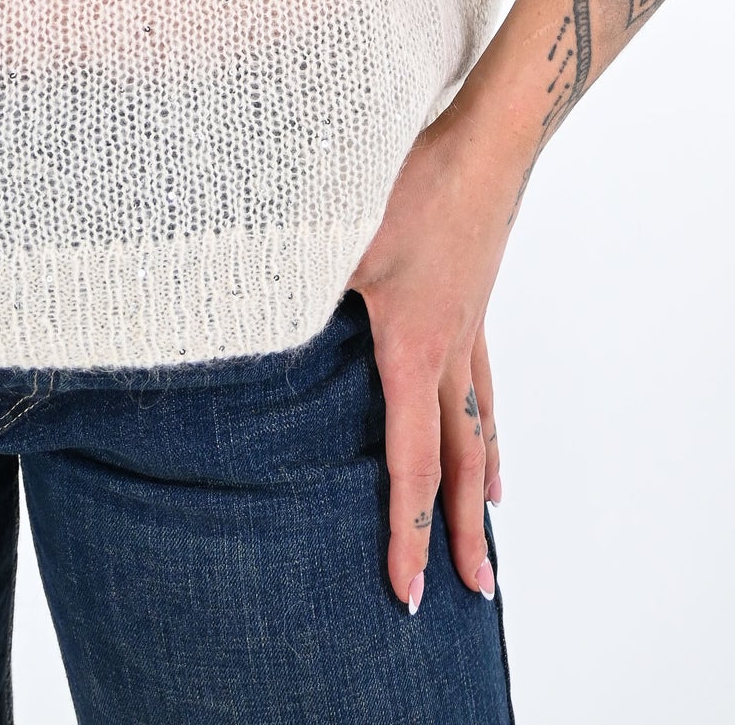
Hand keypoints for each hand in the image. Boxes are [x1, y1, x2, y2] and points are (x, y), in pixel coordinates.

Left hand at [346, 95, 515, 611]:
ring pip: (481, 424)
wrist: (489, 142)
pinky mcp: (475, 299)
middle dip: (464, 533)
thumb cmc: (416, 183)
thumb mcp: (340, 236)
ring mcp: (470, 327)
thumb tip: (245, 309)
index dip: (407, 533)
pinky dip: (488, 422)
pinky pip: (483, 382)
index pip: (410, 465)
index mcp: (414, 351)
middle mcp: (450, 352)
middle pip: (460, 463)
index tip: (411, 591)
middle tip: (475, 593)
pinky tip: (487, 425)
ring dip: (484, 481)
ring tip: (490, 522)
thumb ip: (296, 283)